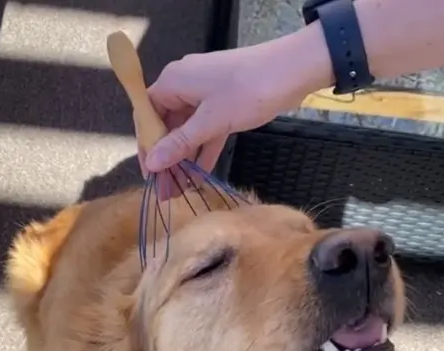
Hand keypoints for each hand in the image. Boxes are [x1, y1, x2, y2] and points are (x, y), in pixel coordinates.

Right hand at [142, 43, 316, 173]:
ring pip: (186, 129)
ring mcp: (205, 92)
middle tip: (163, 189)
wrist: (297, 68)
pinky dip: (203, 148)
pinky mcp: (224, 100)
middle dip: (165, 157)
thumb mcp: (211, 121)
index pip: (146, 115)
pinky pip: (206, 127)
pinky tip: (200, 173)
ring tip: (179, 188)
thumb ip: (180, 143)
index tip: (149, 175)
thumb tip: (151, 163)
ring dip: (183, 157)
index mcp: (173, 81)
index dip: (146, 146)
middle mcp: (184, 84)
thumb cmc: (249, 90)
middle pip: (165, 125)